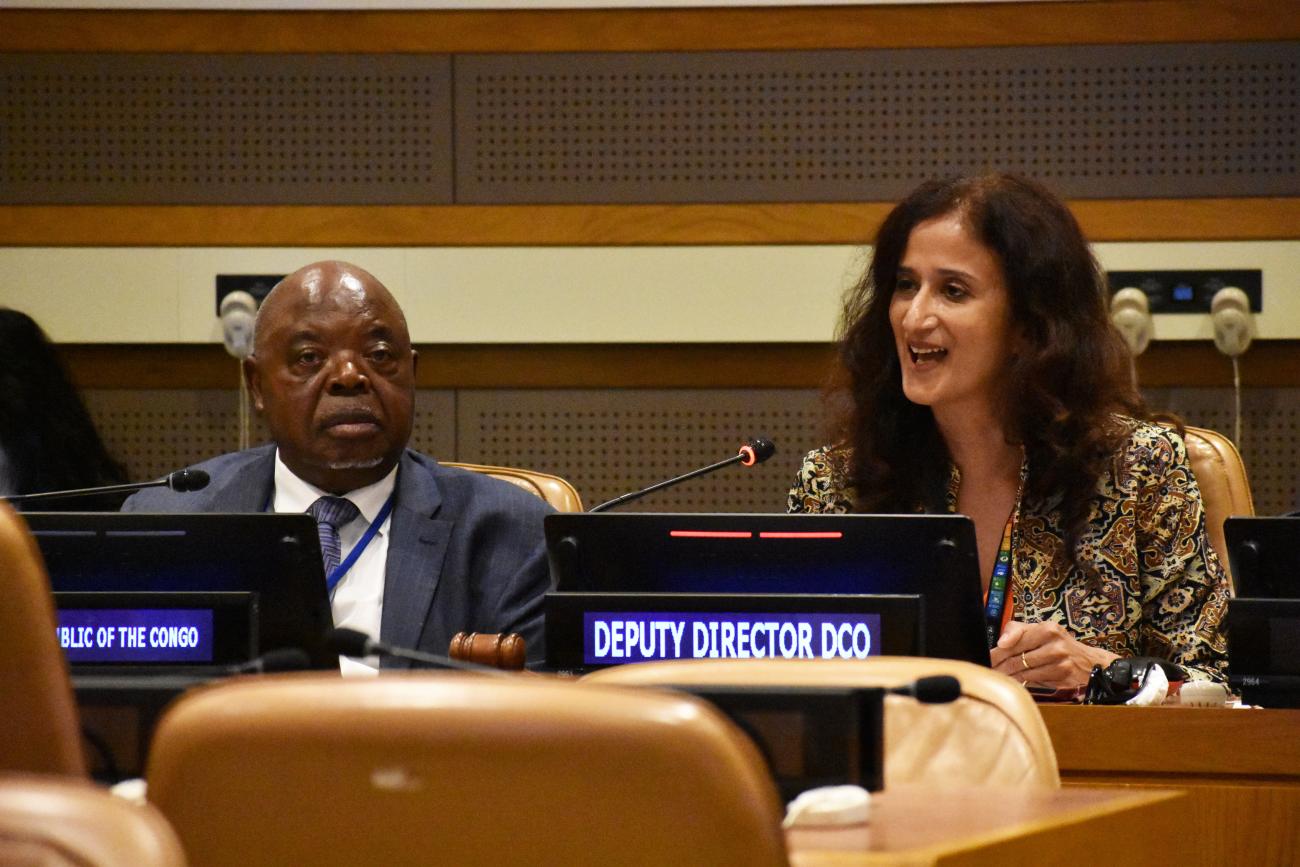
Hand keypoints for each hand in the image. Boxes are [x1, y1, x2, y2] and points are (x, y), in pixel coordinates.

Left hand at [990, 620, 1118, 688]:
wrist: (1090, 662)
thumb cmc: (1058, 644)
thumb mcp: (1041, 631)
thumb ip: (1018, 631)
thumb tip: (1001, 642)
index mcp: (1047, 628)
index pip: (1016, 639)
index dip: (999, 650)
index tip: (988, 656)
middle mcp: (1055, 643)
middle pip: (1018, 657)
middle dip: (1000, 665)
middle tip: (989, 669)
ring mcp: (1060, 661)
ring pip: (1025, 671)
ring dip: (1009, 675)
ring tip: (999, 676)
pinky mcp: (1063, 676)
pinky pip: (1035, 681)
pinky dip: (1022, 682)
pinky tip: (1015, 681)